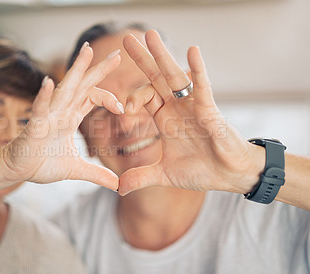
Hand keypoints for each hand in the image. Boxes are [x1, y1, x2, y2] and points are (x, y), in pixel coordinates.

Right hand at [1, 44, 122, 189]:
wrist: (18, 170)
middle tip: (117, 53)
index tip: (123, 108)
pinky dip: (44, 97)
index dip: (108, 97)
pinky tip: (49, 82)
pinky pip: (40, 109)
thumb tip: (118, 185)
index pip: (92, 97)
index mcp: (71, 117)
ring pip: (64, 90)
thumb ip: (97, 174)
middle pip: (83, 86)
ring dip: (75, 71)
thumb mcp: (76, 170)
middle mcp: (61, 112)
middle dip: (99, 69)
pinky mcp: (34, 127)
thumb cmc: (43, 164)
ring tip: (86, 51)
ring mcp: (48, 117)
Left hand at [118, 30, 264, 194]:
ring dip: (163, 56)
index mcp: (165, 119)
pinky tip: (192, 51)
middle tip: (128, 38)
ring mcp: (193, 107)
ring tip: (150, 34)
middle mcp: (177, 108)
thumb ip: (141, 177)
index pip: (145, 97)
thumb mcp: (165, 175)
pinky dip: (198, 70)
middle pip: (156, 79)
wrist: (229, 176)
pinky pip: (203, 87)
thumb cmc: (202, 170)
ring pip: (175, 77)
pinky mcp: (210, 111)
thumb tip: (118, 188)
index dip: (132, 97)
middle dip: (142, 59)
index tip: (123, 109)